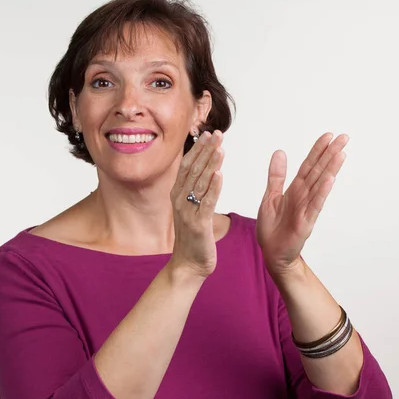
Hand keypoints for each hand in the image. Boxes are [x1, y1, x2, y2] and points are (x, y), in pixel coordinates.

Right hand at [169, 130, 224, 278]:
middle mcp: (180, 200)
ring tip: (221, 148)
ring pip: (201, 183)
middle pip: (194, 170)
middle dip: (206, 150)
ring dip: (211, 164)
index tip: (209, 133)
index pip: (187, 165)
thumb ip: (195, 191)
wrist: (188, 265)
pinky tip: (220, 174)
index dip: (198, 149)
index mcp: (177, 195)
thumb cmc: (192, 238)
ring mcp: (188, 212)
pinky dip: (214, 188)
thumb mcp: (190, 210)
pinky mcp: (199, 224)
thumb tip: (204, 172)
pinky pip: (207, 202)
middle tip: (217, 134)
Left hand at [256, 132, 348, 276]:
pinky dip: (322, 191)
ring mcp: (306, 208)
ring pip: (319, 185)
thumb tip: (280, 152)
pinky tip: (330, 179)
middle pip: (318, 171)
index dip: (317, 151)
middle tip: (344, 137)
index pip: (308, 166)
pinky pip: (315, 204)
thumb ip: (276, 176)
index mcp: (294, 190)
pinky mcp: (305, 222)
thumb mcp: (270, 197)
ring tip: (341, 153)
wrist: (272, 252)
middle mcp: (303, 196)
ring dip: (330, 169)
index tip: (328, 135)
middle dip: (330, 154)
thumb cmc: (272, 228)